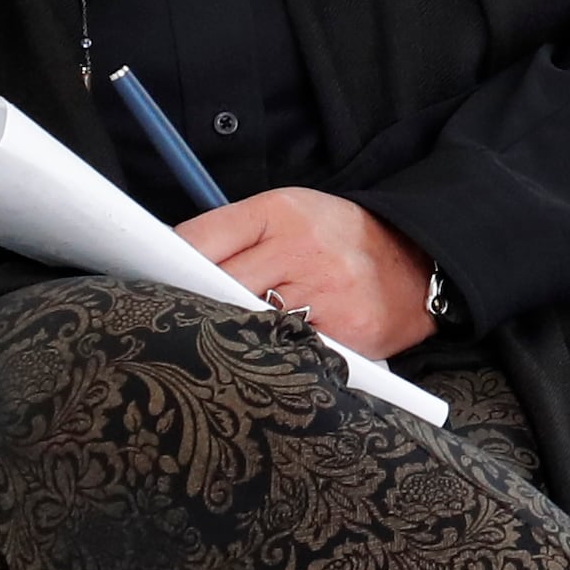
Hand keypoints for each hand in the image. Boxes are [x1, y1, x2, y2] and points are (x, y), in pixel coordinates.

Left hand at [178, 187, 440, 364]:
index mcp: (281, 211)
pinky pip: (287, 353)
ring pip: (247, 325)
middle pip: (217, 287)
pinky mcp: (344, 334)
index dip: (167, 265)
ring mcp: (324, 294)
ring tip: (218, 342)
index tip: (151, 282)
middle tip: (176, 321)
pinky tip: (264, 358)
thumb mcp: (291, 214)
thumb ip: (235, 234)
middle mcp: (302, 249)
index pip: (200, 239)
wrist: (418, 263)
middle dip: (194, 304)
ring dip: (229, 336)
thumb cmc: (341, 240)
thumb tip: (169, 262)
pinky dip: (270, 357)